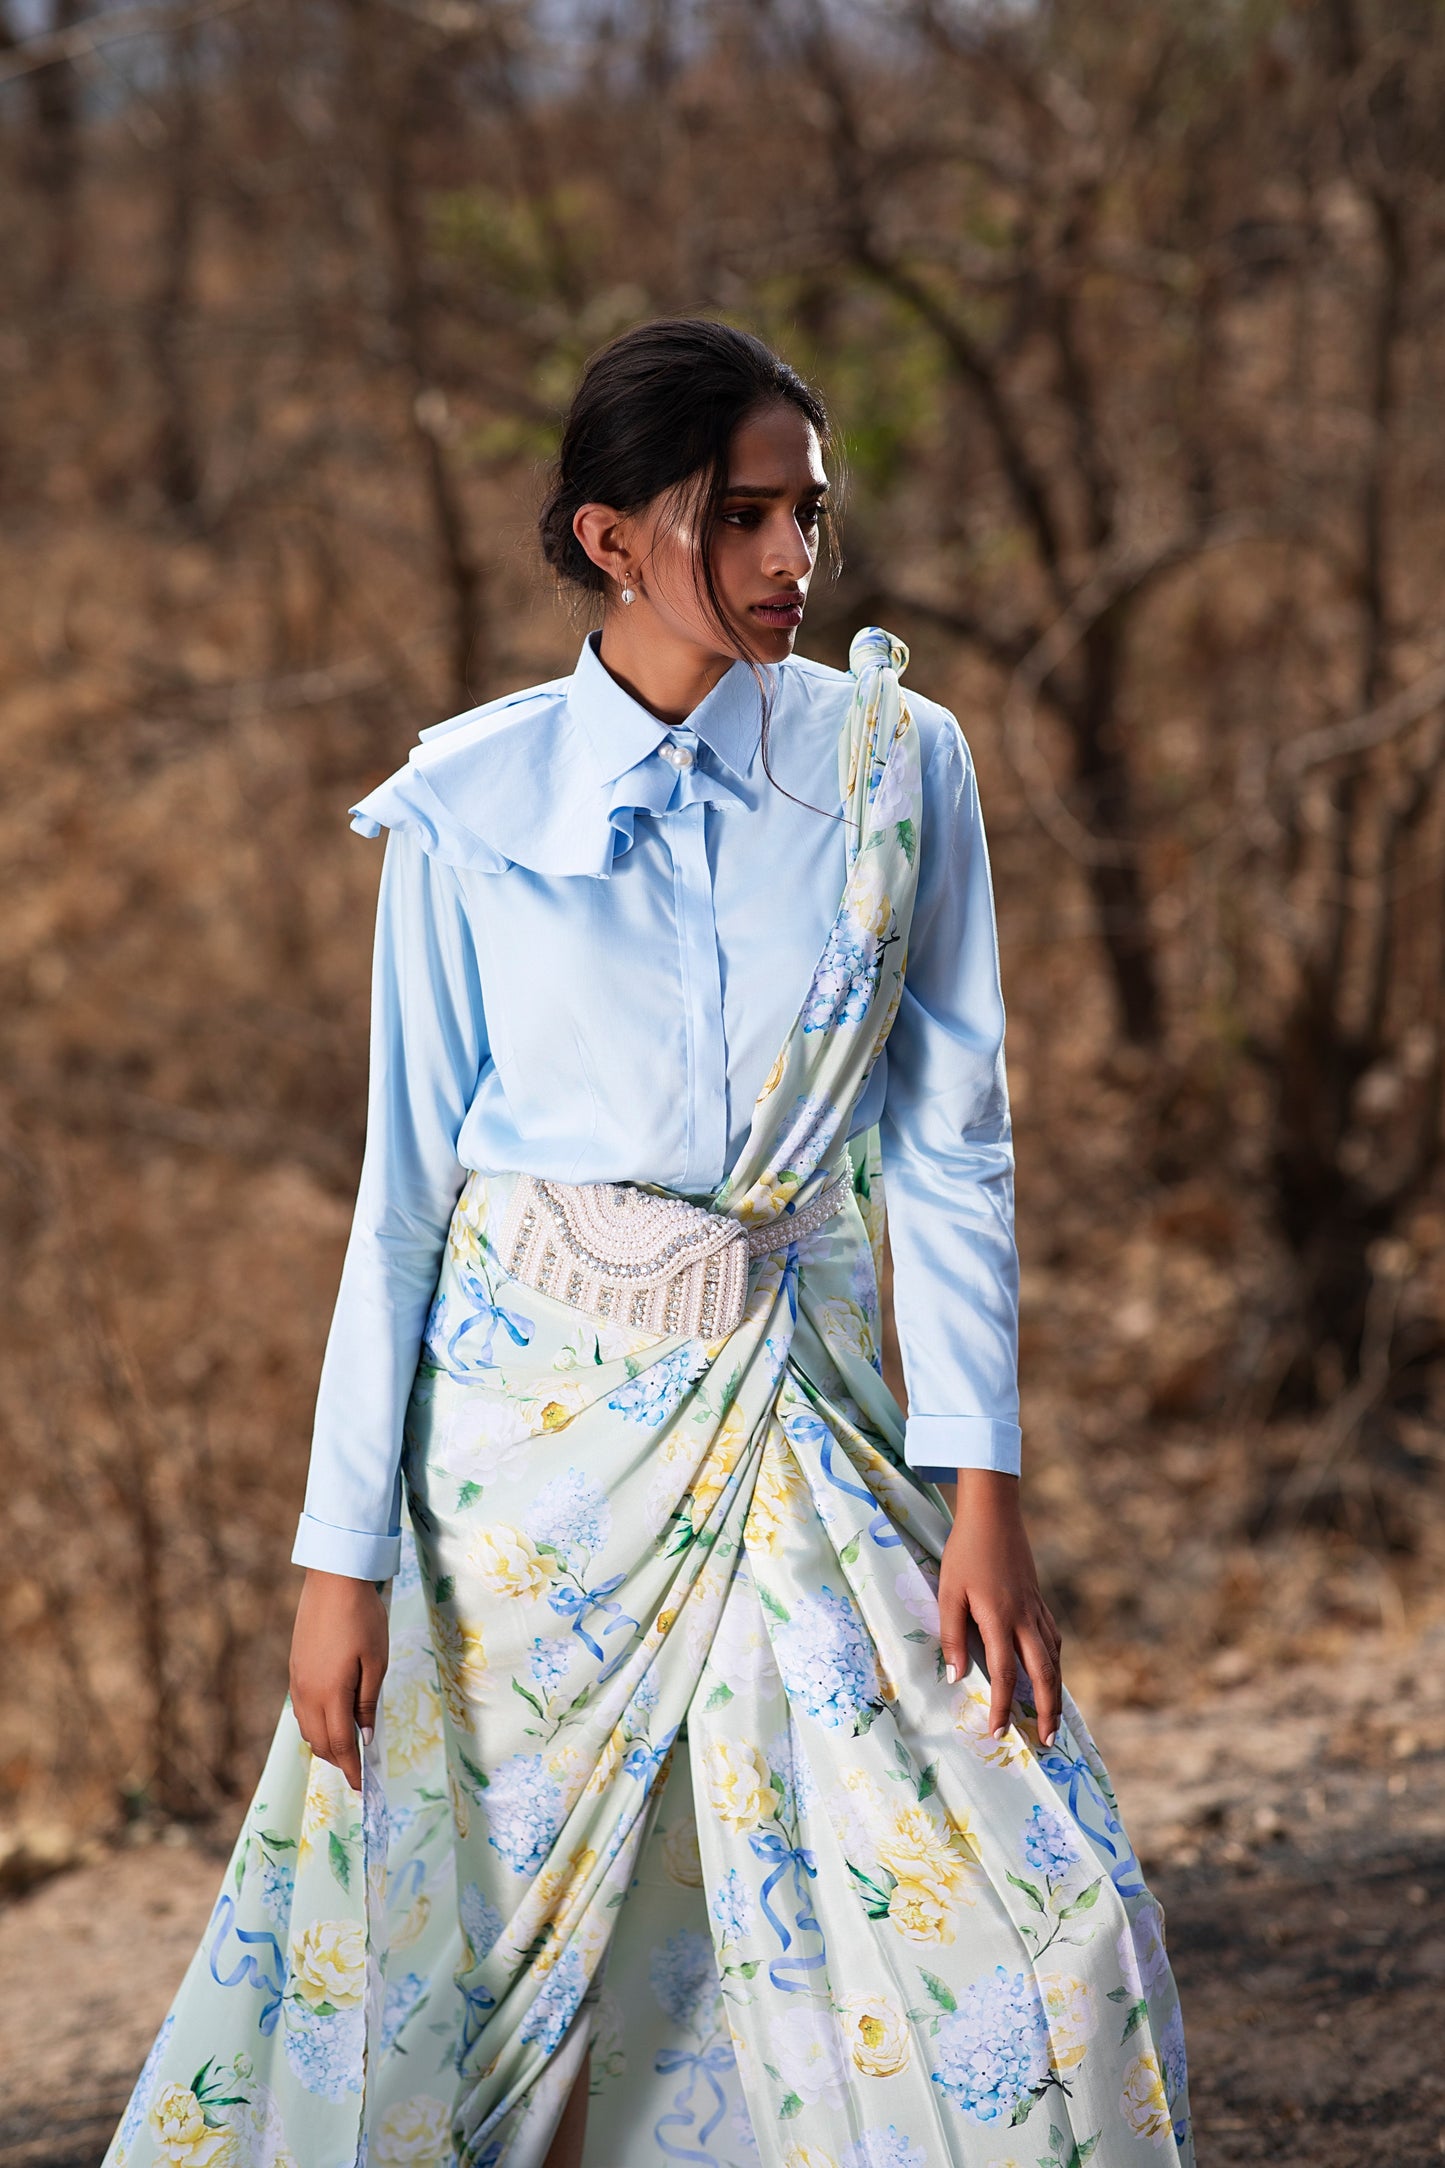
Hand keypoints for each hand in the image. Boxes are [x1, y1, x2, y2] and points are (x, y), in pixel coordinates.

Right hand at [289, 1570, 388, 1791]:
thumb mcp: (376, 1663)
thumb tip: (364, 1738)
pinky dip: (315, 1724)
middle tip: (359, 1770)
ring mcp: (298, 1681)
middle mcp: (307, 1693)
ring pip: (306, 1728)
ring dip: (325, 1743)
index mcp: (329, 1694)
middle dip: (339, 1761)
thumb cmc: (362, 1619)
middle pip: (319, 1742)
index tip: (363, 1787)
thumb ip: (367, 1703)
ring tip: (347, 1748)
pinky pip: (301, 1710)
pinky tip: (330, 1719)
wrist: (333, 1581)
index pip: (340, 1744)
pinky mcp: (295, 1669)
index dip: (351, 1769)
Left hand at [937, 1469, 1061, 1747]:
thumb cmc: (964, 1553)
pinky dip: (1055, 1664)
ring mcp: (1036, 1610)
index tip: (998, 1732)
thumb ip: (951, 1635)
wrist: (993, 1515)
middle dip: (1046, 1710)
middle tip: (1048, 1741)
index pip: (1003, 1674)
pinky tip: (1051, 1674)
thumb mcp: (948, 1593)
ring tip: (1054, 1719)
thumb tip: (954, 1677)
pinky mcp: (1039, 1601)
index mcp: (999, 1619)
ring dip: (1055, 1692)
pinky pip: (1053, 1640)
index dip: (1001, 1706)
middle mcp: (1024, 1619)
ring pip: (1053, 1659)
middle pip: (1042, 1674)